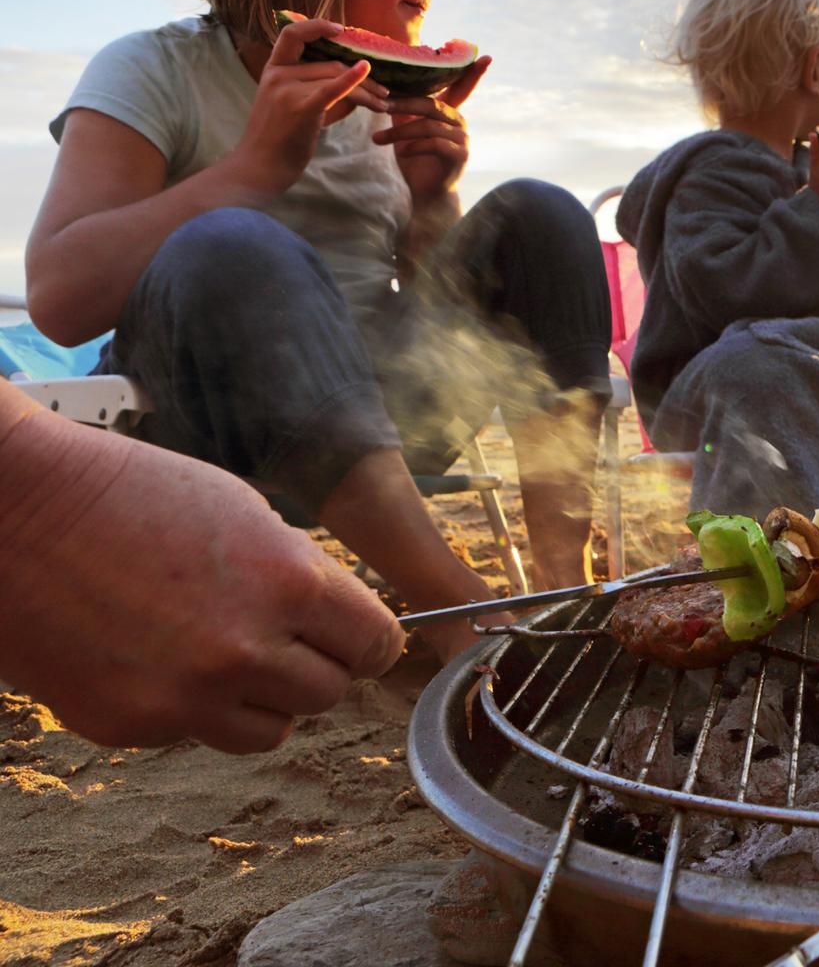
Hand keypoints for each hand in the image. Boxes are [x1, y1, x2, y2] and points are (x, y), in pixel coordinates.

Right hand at [0, 399, 403, 752]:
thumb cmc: (135, 496)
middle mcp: (244, 651)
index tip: (359, 640)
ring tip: (222, 652)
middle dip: (315, 666)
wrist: (19, 512)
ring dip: (261, 699)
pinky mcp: (132, 726)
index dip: (369, 641)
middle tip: (282, 638)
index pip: (375, 646)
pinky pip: (195, 731)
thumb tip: (344, 627)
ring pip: (270, 730)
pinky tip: (153, 654)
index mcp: (289, 586)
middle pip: (329, 694)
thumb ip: (301, 578)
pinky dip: (189, 705)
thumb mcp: (247, 516)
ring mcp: (185, 698)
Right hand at [225, 16, 393, 195]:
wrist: (260, 167)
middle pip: (331, 65)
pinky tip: (366, 71)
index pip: (291, 34)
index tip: (340, 28)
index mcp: (273, 70)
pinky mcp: (300, 108)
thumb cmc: (280, 140)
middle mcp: (278, 75)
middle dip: (363, 78)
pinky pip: (331, 88)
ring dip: (367, 92)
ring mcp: (287, 90)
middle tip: (384, 92)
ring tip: (384, 104)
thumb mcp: (292, 105)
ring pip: (338, 78)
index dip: (316, 26)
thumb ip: (319, 89)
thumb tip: (359, 80)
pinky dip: (351, 79)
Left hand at [375, 56, 488, 200]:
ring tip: (377, 139)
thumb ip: (403, 110)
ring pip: (428, 125)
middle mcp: (459, 123)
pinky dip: (413, 146)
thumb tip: (384, 89)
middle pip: (431, 104)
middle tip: (379, 106)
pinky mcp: (459, 156)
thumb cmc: (417, 160)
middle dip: (403, 103)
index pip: (462, 88)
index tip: (486, 55)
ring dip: (400, 131)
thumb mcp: (407, 130)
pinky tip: (400, 152)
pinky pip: (434, 144)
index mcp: (450, 113)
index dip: (472, 73)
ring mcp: (462, 139)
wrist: (427, 194)